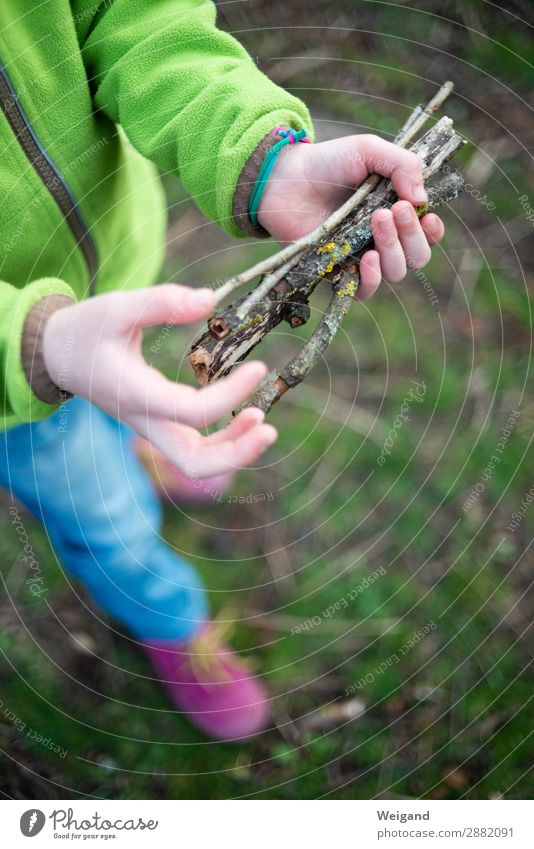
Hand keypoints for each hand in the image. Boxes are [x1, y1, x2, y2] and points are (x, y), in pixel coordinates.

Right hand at [42, 285, 276, 476]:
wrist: (58, 354)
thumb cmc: (86, 329)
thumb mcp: (117, 306)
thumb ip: (162, 301)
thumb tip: (211, 300)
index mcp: (137, 395)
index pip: (193, 411)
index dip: (231, 394)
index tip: (258, 367)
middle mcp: (146, 421)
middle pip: (195, 462)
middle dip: (236, 453)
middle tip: (269, 427)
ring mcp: (153, 428)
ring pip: (197, 462)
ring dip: (234, 450)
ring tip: (263, 422)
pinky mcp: (160, 424)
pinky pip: (196, 447)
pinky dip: (224, 441)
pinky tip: (245, 415)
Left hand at [257, 134, 444, 299]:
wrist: (286, 178)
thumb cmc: (328, 163)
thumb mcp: (369, 150)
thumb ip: (402, 165)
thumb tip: (422, 198)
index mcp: (396, 213)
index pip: (428, 234)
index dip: (432, 230)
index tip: (426, 214)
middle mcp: (383, 239)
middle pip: (417, 256)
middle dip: (411, 235)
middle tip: (391, 210)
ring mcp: (361, 257)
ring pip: (396, 273)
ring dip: (393, 250)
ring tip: (376, 221)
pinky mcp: (338, 271)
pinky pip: (364, 291)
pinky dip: (372, 279)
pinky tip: (367, 258)